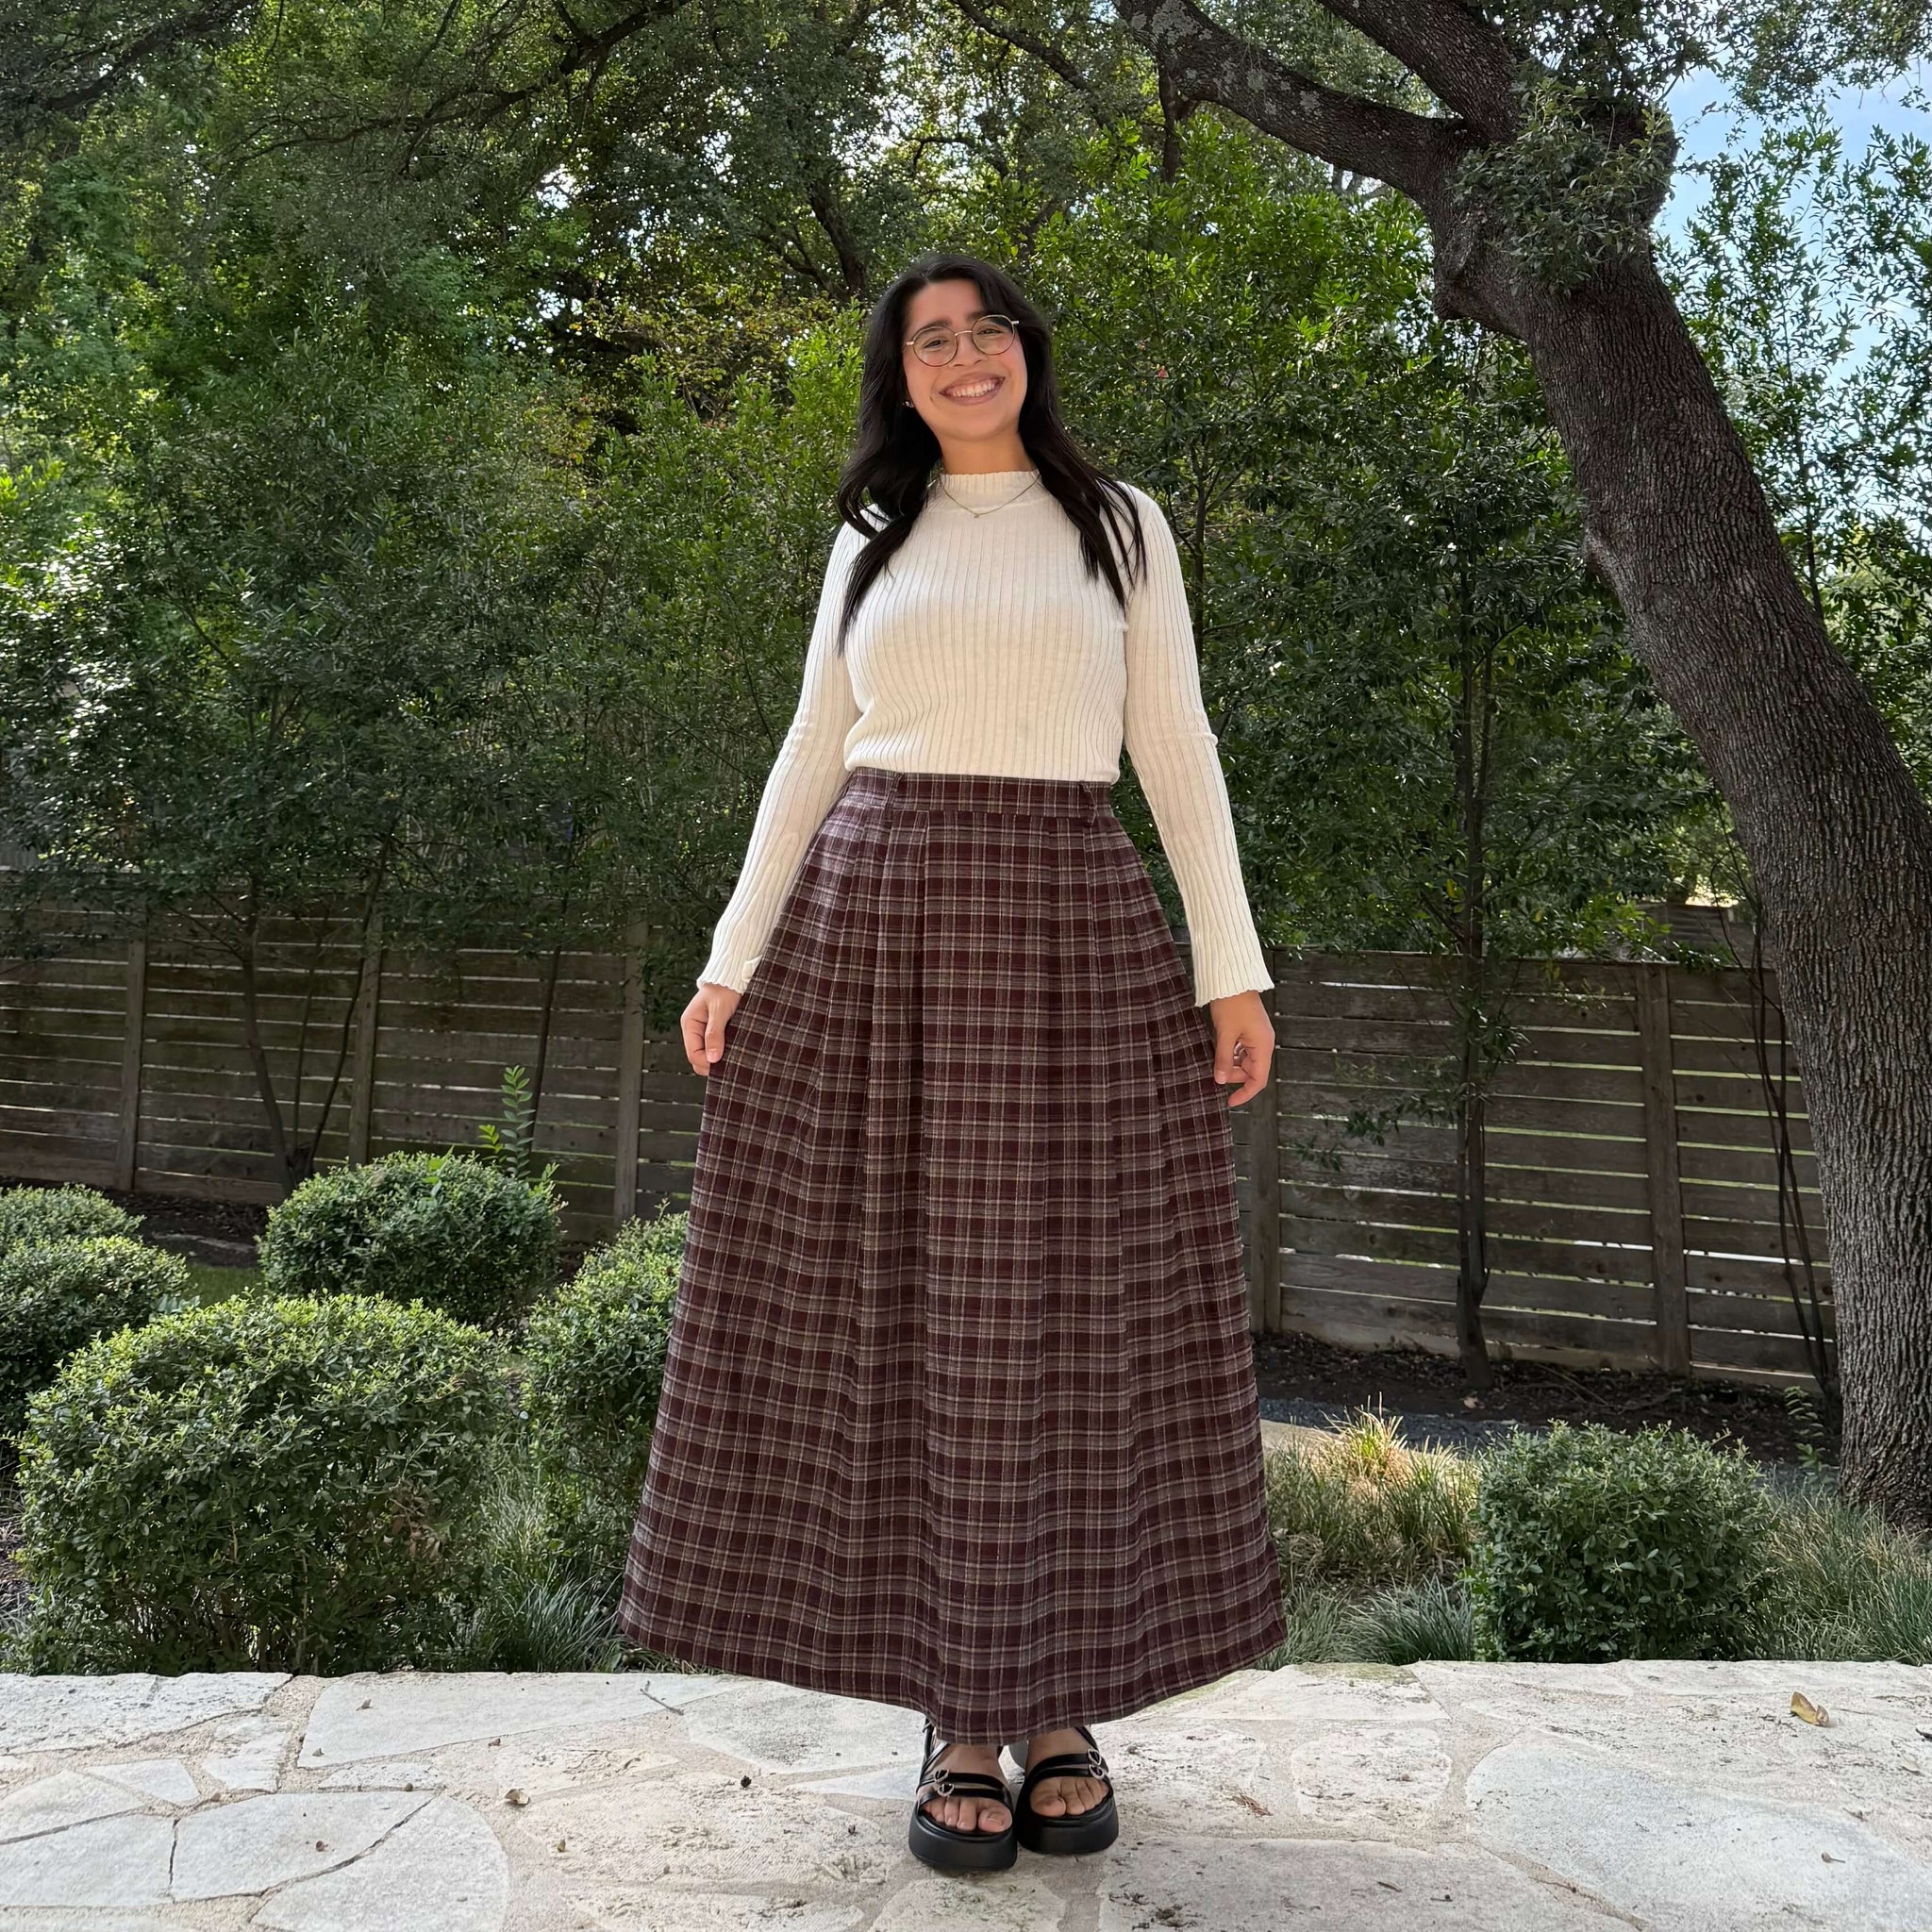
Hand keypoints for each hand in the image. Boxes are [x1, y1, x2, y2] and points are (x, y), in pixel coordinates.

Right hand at [684, 981, 742, 1076]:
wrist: (734, 977)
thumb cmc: (725, 989)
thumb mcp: (720, 1010)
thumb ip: (714, 1034)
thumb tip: (712, 1058)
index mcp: (690, 1024)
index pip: (693, 1054)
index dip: (706, 1064)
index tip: (723, 1067)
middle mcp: (694, 1030)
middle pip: (698, 1058)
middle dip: (712, 1064)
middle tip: (731, 1063)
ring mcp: (704, 1031)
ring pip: (707, 1055)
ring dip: (719, 1059)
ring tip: (734, 1057)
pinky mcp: (715, 1032)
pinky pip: (716, 1048)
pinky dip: (724, 1052)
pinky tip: (734, 1051)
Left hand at [1208, 990, 1273, 1107]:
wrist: (1232, 979)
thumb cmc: (1231, 1003)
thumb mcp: (1225, 1034)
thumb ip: (1224, 1059)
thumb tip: (1220, 1080)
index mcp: (1263, 1046)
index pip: (1258, 1080)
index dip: (1244, 1093)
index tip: (1229, 1102)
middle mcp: (1264, 1044)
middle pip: (1251, 1071)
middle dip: (1233, 1075)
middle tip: (1215, 1073)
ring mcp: (1257, 1037)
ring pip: (1245, 1061)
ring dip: (1231, 1064)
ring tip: (1216, 1059)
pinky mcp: (1250, 1031)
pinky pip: (1242, 1050)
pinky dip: (1231, 1054)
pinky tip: (1220, 1050)